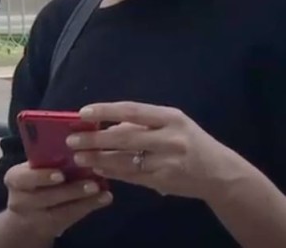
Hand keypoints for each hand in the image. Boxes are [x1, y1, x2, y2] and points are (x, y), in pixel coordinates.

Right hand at [0, 162, 111, 238]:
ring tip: (101, 191)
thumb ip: (46, 159)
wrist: (27, 215)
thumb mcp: (32, 170)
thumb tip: (76, 138)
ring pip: (60, 211)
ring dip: (84, 200)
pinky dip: (88, 206)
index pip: (23, 177)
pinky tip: (104, 199)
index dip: (42, 177)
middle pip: (45, 197)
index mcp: (15, 178)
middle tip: (93, 183)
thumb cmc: (34, 182)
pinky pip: (71, 218)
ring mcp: (35, 217)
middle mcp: (20, 200)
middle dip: (70, 190)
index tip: (60, 175)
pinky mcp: (50, 228)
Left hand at [68, 101, 238, 200]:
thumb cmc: (190, 141)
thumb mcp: (172, 123)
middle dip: (95, 139)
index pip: (132, 110)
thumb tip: (105, 123)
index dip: (106, 110)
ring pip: (125, 159)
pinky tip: (97, 169)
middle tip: (72, 140)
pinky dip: (112, 172)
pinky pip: (131, 176)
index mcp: (170, 118)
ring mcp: (167, 162)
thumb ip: (141, 122)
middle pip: (125, 137)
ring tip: (79, 157)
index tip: (82, 113)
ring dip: (98, 158)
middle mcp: (170, 138)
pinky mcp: (163, 181)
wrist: (220, 173)